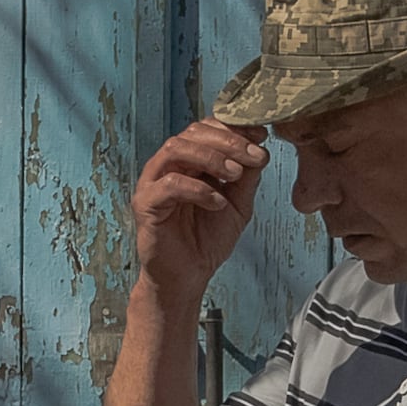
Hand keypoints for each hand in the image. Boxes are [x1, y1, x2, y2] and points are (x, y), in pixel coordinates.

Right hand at [129, 119, 269, 317]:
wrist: (188, 277)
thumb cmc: (207, 240)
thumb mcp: (238, 205)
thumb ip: (247, 178)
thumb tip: (260, 150)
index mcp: (189, 161)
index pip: (206, 129)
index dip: (233, 128)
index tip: (261, 138)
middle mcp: (168, 165)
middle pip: (192, 133)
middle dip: (227, 140)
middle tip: (252, 156)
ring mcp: (153, 182)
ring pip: (176, 149)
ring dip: (210, 157)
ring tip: (235, 174)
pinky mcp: (145, 204)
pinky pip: (169, 185)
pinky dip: (198, 189)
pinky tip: (218, 202)